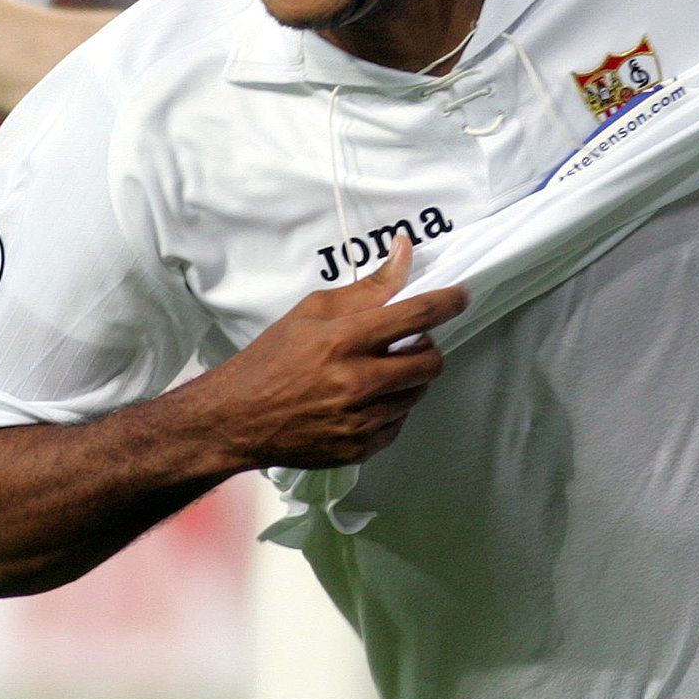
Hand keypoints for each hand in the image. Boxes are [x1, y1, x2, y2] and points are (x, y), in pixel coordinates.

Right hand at [190, 236, 464, 471]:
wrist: (237, 417)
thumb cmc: (272, 358)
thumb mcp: (312, 312)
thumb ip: (367, 287)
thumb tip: (404, 250)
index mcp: (343, 340)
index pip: (416, 316)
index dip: (447, 302)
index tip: (461, 296)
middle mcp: (356, 382)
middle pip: (429, 361)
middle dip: (428, 347)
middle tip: (408, 342)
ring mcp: (360, 420)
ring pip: (417, 394)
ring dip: (407, 378)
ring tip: (376, 372)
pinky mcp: (359, 448)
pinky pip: (397, 423)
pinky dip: (388, 408)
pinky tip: (360, 401)